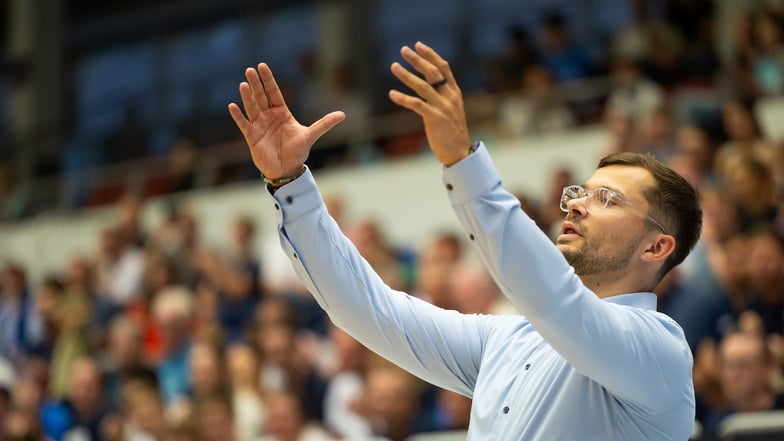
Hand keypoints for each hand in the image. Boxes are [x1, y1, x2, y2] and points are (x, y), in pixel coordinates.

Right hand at [228, 63, 344, 178]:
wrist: (287, 170)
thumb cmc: (297, 152)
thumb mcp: (311, 136)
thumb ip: (324, 124)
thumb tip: (342, 115)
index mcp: (282, 113)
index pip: (274, 92)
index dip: (268, 80)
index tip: (262, 66)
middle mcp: (269, 116)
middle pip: (261, 97)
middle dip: (256, 84)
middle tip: (250, 70)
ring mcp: (259, 126)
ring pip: (252, 108)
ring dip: (247, 97)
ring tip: (243, 84)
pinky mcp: (252, 137)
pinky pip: (243, 124)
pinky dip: (238, 116)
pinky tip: (232, 106)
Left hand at [388, 42, 471, 165]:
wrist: (459, 152)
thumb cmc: (451, 131)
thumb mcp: (451, 109)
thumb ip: (442, 96)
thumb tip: (428, 85)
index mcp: (454, 92)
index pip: (443, 68)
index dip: (431, 55)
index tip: (418, 45)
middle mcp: (450, 97)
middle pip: (433, 72)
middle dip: (417, 59)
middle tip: (404, 50)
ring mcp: (443, 107)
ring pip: (422, 86)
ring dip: (406, 75)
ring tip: (394, 66)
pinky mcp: (434, 118)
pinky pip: (416, 104)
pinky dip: (403, 98)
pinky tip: (392, 93)